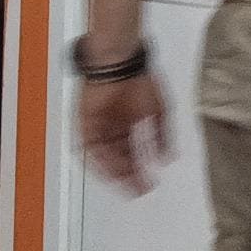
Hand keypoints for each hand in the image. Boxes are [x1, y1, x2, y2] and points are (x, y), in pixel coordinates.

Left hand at [80, 72, 174, 194]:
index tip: (146, 184)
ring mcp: (98, 122)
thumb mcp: (159, 112)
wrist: (119, 60)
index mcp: (127, 123)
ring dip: (112, 170)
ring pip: (102, 153)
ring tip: (122, 184)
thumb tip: (166, 158)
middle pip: (117, 156)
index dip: (139, 170)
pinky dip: (94, 156)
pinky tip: (103, 169)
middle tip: (136, 190)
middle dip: (127, 175)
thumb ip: (161, 137)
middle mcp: (112, 125)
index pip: (132, 153)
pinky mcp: (84, 118)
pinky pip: (86, 142)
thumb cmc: (140, 79)